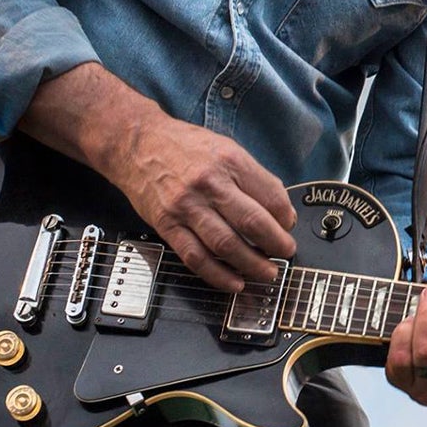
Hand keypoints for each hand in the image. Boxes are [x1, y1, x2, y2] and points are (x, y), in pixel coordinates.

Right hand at [100, 111, 297, 291]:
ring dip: (251, 265)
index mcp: (230, 161)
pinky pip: (195, 257)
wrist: (137, 144)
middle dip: (276, 244)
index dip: (286, 218)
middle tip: (285, 253)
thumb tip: (280, 210)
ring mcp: (186, 206)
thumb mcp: (226, 148)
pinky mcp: (167, 225)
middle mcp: (209, 183)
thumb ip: (252, 176)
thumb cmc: (184, 146)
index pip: (270, 195)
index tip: (289, 227)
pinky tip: (234, 282)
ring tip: (267, 272)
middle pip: (252, 222)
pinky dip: (218, 275)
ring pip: (226, 244)